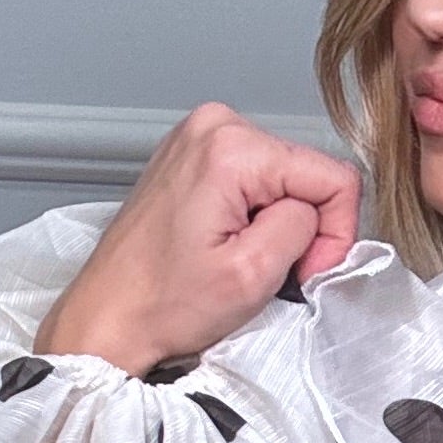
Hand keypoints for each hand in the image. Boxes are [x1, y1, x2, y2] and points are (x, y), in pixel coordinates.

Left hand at [35, 104, 361, 374]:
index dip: (334, 233)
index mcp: (231, 147)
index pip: (335, 177)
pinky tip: (224, 244)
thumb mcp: (253, 275)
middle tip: (266, 271)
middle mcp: (215, 126)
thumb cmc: (162, 304)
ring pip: (284, 180)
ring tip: (237, 259)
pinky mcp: (191, 156)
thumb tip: (321, 211)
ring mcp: (199, 137)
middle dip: (302, 228)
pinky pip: (254, 182)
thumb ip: (306, 227)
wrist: (107, 316)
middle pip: (307, 175)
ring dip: (275, 225)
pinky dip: (252, 217)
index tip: (304, 271)